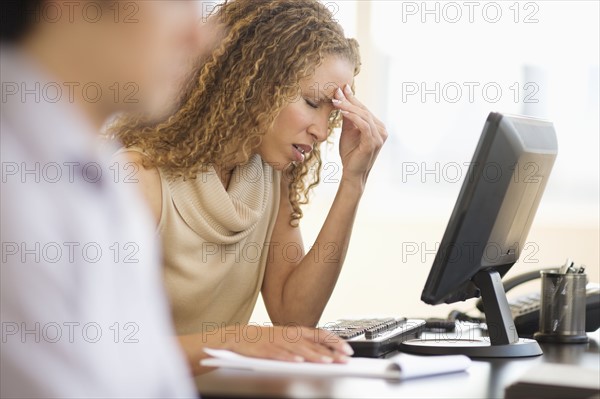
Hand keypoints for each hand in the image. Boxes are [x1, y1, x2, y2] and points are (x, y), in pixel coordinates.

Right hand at [219, 325, 352, 363]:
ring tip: (326, 361)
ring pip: (298, 349)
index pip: (320, 334)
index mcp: (296, 331)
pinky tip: (297, 362)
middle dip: (330, 352)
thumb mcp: (287, 338)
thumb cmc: (265, 339)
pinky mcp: (265, 349)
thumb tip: (324, 352)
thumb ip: (304, 344)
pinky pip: (278, 354)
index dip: (335, 341)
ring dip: (313, 355)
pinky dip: (288, 357)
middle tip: (343, 359)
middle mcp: (289, 335)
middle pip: (313, 343)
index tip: (348, 349)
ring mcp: (277, 341)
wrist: (238, 336)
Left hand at [332, 85, 387, 187]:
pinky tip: (342, 112)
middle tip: (336, 92)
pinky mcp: (373, 142)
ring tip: (336, 101)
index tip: (342, 88)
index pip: (363, 109)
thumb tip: (342, 99)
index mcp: (376, 126)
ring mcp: (379, 136)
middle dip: (349, 100)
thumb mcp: (348, 131)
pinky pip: (363, 125)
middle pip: (364, 110)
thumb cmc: (350, 153)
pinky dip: (353, 117)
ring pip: (363, 116)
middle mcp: (381, 129)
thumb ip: (348, 117)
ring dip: (348, 107)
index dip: (352, 98)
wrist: (352, 173)